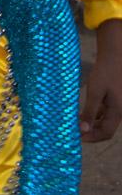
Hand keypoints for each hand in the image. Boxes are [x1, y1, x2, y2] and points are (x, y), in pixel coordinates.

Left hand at [80, 20, 121, 141]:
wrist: (114, 56)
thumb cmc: (105, 72)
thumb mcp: (95, 92)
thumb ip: (90, 111)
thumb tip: (83, 129)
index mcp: (118, 112)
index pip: (106, 133)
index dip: (92, 137)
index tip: (77, 138)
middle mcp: (119, 111)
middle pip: (106, 129)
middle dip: (91, 132)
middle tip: (76, 132)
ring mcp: (117, 105)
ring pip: (105, 121)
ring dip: (92, 123)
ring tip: (77, 122)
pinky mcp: (114, 99)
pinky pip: (105, 112)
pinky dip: (95, 114)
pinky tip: (84, 111)